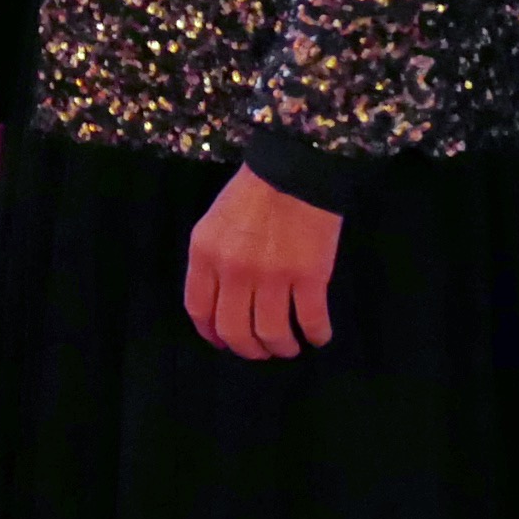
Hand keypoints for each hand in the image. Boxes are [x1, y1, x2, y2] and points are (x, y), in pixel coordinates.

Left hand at [185, 164, 341, 356]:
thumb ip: (213, 260)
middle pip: (234, 331)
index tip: (223, 342)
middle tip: (261, 351)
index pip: (199, 309)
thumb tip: (220, 301)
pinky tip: (319, 335)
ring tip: (290, 346)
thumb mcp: (215, 222)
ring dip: (282, 348)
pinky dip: (316, 335)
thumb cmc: (254, 191)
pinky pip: (311, 322)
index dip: (211, 333)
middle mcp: (233, 271)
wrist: (296, 168)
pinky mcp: (309, 277)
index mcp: (205, 254)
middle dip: (248, 350)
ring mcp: (272, 276)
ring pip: (271, 334)